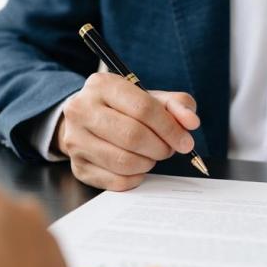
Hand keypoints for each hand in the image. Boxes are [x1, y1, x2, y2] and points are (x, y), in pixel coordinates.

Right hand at [57, 72, 199, 190]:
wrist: (86, 122)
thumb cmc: (123, 110)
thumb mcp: (150, 98)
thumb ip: (176, 105)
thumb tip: (191, 122)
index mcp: (101, 85)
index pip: (144, 109)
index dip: (170, 128)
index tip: (185, 141)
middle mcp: (81, 110)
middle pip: (133, 136)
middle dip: (160, 148)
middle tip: (167, 150)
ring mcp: (75, 140)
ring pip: (124, 162)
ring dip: (148, 163)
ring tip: (151, 156)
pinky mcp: (78, 167)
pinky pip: (117, 181)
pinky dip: (135, 178)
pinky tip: (137, 167)